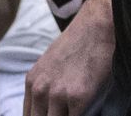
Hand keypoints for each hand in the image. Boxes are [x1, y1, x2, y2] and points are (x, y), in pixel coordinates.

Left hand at [24, 0, 113, 115]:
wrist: (98, 24)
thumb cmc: (79, 42)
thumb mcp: (50, 64)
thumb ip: (44, 86)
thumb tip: (46, 109)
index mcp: (32, 82)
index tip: (54, 114)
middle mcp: (41, 90)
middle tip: (66, 111)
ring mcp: (58, 94)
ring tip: (77, 109)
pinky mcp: (78, 97)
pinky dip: (84, 115)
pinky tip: (90, 108)